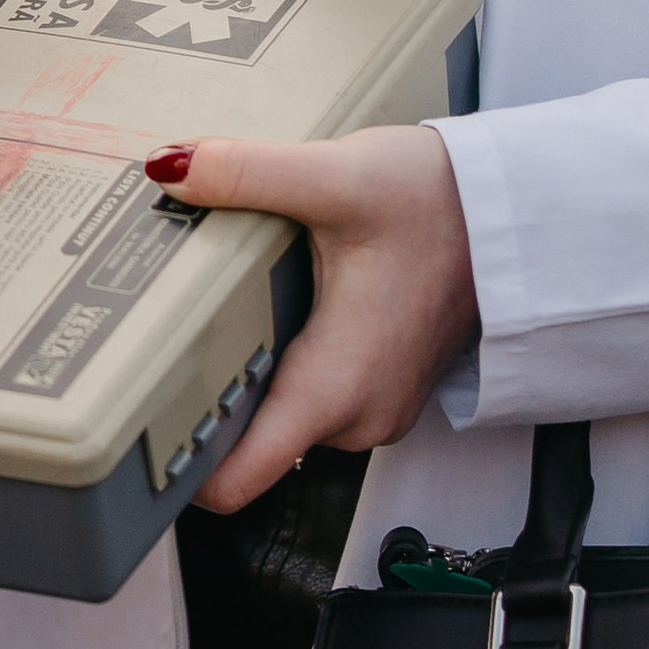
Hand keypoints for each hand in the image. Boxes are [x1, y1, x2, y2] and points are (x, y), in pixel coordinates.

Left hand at [152, 124, 479, 510]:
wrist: (515, 210)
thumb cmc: (444, 204)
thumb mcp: (337, 177)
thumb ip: (248, 173)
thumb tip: (171, 166)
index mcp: (334, 388)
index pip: (238, 482)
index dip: (177, 465)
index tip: (133, 425)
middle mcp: (356, 416)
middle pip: (250, 441)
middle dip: (209, 392)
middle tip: (165, 329)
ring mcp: (375, 405)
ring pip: (285, 413)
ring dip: (254, 370)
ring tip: (221, 306)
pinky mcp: (386, 384)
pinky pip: (319, 392)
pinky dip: (294, 357)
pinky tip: (282, 298)